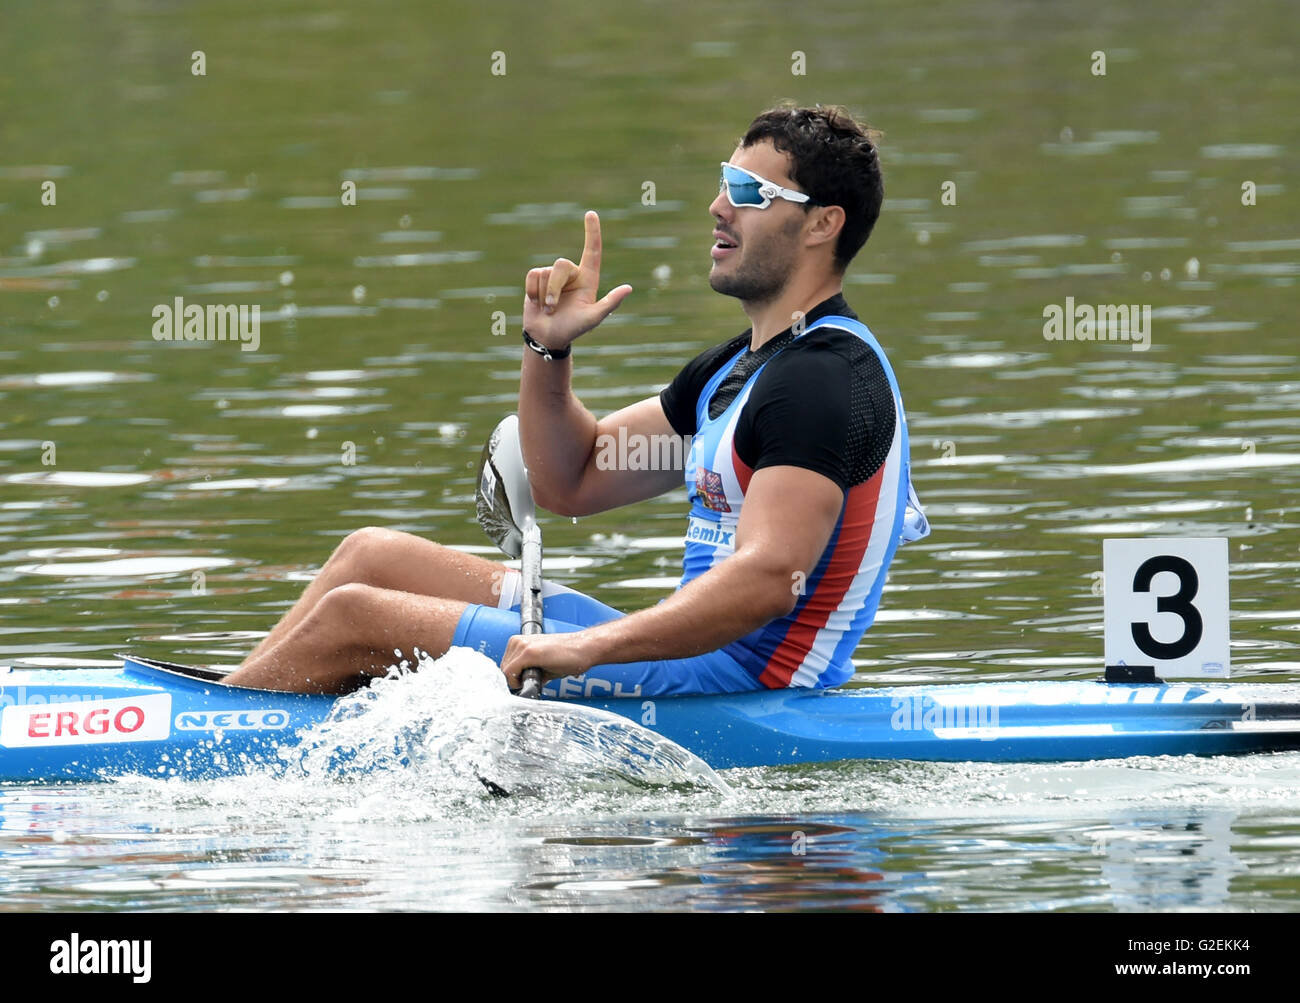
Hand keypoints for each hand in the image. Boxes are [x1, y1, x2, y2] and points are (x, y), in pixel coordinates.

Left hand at [500, 631, 594, 688]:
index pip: (505, 667)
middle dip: (517, 680)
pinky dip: (518, 682)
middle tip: (535, 681)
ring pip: (505, 673)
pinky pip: (511, 674)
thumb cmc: (567, 656)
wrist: (585, 648)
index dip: (514, 679)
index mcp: (519, 642)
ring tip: (538, 677)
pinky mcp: (528, 653)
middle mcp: (517, 641)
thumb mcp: (542, 664)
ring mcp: (522, 645)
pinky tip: (535, 679)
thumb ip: (528, 672)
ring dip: (519, 681)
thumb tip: (521, 685)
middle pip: (503, 671)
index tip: (525, 683)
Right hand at [522, 210, 632, 350]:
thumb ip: (610, 303)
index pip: (592, 251)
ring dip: (544, 295)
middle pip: (561, 265)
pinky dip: (532, 292)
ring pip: (545, 273)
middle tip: (552, 309)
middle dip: (554, 289)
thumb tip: (628, 288)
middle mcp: (571, 274)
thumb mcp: (593, 318)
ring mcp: (553, 276)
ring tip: (548, 309)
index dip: (592, 232)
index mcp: (588, 279)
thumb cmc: (573, 328)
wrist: (547, 336)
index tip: (591, 214)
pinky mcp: (537, 279)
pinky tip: (536, 303)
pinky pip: (533, 275)